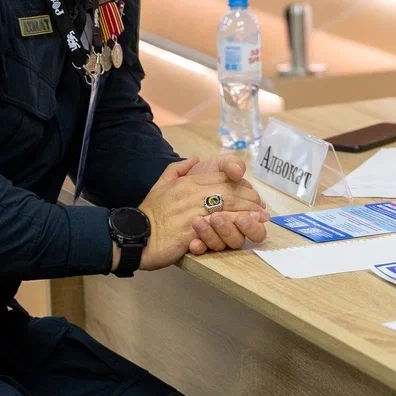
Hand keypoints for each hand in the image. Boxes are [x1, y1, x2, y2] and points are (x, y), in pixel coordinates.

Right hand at [136, 157, 267, 269]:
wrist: (133, 236)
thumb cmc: (149, 213)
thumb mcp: (161, 184)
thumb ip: (178, 169)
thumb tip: (195, 159)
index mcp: (187, 182)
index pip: (221, 176)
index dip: (239, 183)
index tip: (251, 192)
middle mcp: (192, 193)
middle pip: (229, 190)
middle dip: (249, 198)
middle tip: (261, 206)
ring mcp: (193, 210)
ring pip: (228, 204)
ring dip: (248, 210)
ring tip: (261, 216)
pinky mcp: (193, 229)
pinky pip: (219, 223)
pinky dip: (236, 223)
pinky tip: (247, 225)